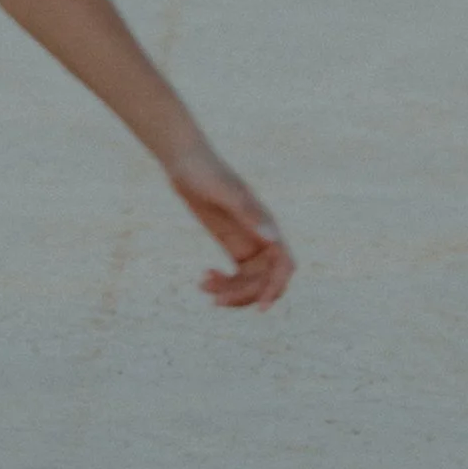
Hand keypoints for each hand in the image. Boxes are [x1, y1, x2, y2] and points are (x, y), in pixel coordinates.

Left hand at [166, 147, 293, 308]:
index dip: (276, 288)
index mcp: (265, 225)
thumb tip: (272, 238)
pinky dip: (223, 282)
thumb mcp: (224, 192)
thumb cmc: (205, 172)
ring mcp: (246, 241)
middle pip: (264, 279)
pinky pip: (236, 274)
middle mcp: (260, 236)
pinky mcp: (231, 243)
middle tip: (216, 301)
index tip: (260, 307)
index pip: (283, 265)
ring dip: (231, 291)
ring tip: (203, 286)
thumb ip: (248, 213)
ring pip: (249, 280)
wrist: (185, 161)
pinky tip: (203, 279)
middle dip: (244, 294)